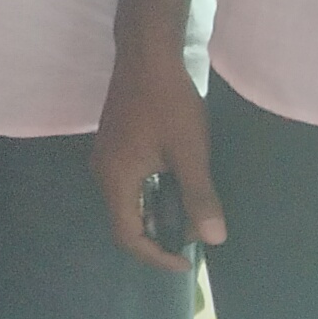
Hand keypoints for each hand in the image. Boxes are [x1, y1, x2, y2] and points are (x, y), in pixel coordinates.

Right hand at [93, 53, 224, 272]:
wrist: (147, 56)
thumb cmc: (168, 104)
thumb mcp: (191, 152)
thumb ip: (200, 197)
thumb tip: (214, 240)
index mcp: (116, 179)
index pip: (128, 234)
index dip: (156, 256)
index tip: (186, 262)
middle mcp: (104, 172)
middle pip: (125, 220)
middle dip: (160, 235)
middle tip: (195, 236)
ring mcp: (106, 157)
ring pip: (128, 201)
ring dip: (158, 213)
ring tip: (192, 213)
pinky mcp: (115, 145)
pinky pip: (129, 183)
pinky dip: (153, 195)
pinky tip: (177, 185)